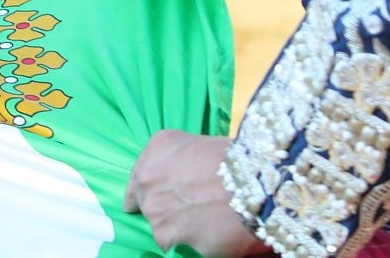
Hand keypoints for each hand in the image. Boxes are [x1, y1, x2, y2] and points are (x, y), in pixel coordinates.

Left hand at [125, 131, 262, 257]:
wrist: (250, 184)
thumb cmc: (235, 160)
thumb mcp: (199, 144)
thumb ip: (178, 161)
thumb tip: (178, 180)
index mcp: (156, 149)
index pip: (139, 176)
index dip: (144, 192)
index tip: (138, 204)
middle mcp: (146, 178)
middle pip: (147, 202)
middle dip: (164, 209)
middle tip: (190, 213)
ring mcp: (153, 208)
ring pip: (160, 225)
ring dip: (177, 228)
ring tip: (204, 224)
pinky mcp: (165, 235)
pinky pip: (173, 244)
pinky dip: (188, 245)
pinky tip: (207, 237)